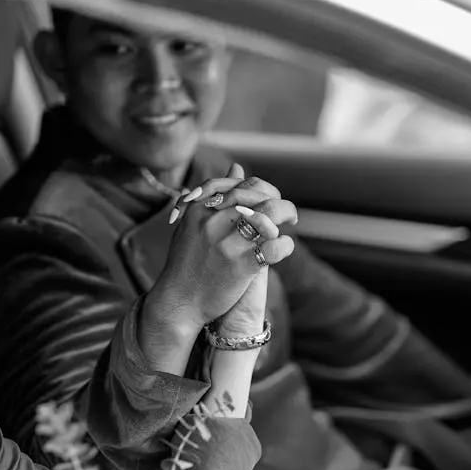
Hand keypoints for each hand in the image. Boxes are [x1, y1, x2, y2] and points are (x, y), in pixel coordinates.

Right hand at [145, 166, 295, 337]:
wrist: (178, 302)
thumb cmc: (186, 263)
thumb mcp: (194, 223)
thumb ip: (214, 195)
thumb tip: (236, 167)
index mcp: (200, 208)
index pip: (241, 183)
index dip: (262, 188)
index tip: (270, 198)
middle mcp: (213, 222)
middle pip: (258, 196)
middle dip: (279, 200)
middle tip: (289, 212)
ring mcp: (227, 244)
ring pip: (270, 217)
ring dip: (287, 215)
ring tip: (292, 223)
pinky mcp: (240, 266)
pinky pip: (275, 247)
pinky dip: (286, 245)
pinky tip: (284, 248)